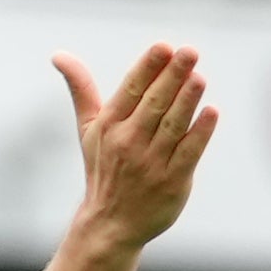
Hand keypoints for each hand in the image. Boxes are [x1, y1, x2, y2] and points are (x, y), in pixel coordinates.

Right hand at [53, 42, 215, 253]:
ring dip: (187, 100)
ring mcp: (152, 163)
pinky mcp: (173, 182)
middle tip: (189, 52)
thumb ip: (81, 89)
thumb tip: (59, 55)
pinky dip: (200, 132)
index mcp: (110, 125)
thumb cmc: (103, 169)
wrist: (110, 224)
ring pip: (172, 126)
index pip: (131, 90)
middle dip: (172, 76)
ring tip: (199, 77)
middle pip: (154, 104)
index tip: (164, 46)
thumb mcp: (88, 129)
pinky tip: (211, 112)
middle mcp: (129, 142)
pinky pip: (188, 152)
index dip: (148, 67)